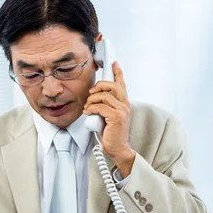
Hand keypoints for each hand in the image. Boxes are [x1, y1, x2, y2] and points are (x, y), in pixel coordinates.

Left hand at [84, 61, 134, 176]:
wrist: (118, 149)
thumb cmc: (112, 134)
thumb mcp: (108, 116)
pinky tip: (88, 113)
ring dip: (92, 100)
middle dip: (99, 86)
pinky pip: (100, 106)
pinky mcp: (116, 117)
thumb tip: (93, 99)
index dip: (118, 72)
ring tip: (88, 107)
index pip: (122, 84)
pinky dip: (91, 108)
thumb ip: (105, 106)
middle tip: (91, 92)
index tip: (114, 63)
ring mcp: (122, 110)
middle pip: (112, 85)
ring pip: (104, 96)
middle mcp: (125, 105)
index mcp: (124, 103)